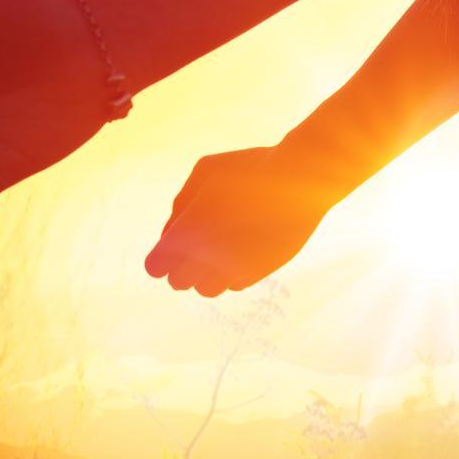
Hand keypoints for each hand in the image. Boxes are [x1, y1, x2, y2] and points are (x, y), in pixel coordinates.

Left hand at [146, 145, 349, 295]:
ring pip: (206, 289)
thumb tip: (172, 232)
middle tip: (195, 247)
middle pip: (178, 282)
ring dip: (205, 275)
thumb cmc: (251, 168)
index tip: (168, 248)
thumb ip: (182, 203)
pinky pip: (234, 284)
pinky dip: (231, 272)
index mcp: (189, 230)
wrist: (301, 179)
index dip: (160, 258)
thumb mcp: (206, 170)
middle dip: (180, 267)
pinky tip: (242, 249)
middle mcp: (208, 256)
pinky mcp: (259, 273)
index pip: (157, 265)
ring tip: (219, 250)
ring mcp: (234, 268)